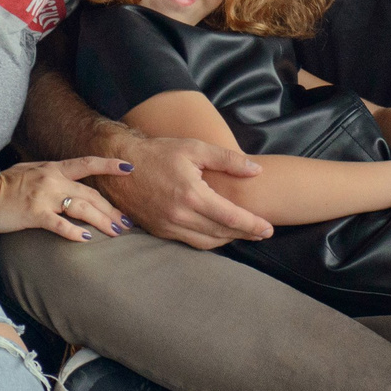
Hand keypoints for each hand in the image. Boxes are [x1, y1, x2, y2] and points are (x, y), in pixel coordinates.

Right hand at [0, 156, 133, 240]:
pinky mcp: (34, 214)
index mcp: (54, 168)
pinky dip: (75, 232)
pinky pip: (60, 224)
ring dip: (102, 221)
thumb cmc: (4, 184)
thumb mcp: (31, 172)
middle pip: (91, 194)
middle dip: (111, 209)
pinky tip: (87, 239)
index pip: (87, 163)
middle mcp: (53, 180)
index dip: (109, 166)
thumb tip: (68, 184)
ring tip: (116, 232)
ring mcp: (44, 196)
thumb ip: (52, 176)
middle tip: (126, 222)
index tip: (130, 169)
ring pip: (82, 208)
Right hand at [94, 135, 273, 249]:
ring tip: (244, 234)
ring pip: (206, 242)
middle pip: (221, 233)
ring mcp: (168, 226)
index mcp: (192, 195)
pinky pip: (190, 242)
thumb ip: (228, 160)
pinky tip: (218, 233)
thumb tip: (256, 170)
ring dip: (228, 240)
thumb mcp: (195, 148)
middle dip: (245, 234)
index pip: (230, 217)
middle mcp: (180, 215)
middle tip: (262, 233)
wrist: (121, 165)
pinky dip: (208, 240)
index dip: (252, 225)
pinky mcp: (159, 231)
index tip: (268, 228)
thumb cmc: (159, 153)